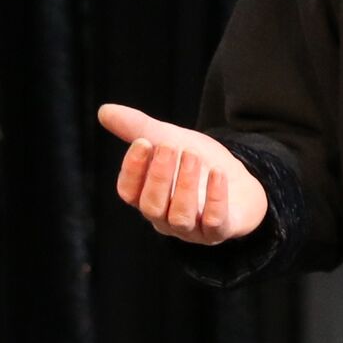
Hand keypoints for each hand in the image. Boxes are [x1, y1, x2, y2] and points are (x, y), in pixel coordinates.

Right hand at [98, 103, 268, 244]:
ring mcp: (192, 229)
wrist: (238, 182)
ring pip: (180, 217)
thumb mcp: (170, 140)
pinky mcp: (219, 232)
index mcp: (147, 197)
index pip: (128, 192)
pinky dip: (215, 198)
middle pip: (151, 206)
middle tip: (168, 146)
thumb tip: (104, 111)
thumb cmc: (196, 163)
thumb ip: (139, 128)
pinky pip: (214, 223)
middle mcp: (164, 218)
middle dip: (158, 176)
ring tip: (192, 155)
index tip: (143, 142)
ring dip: (184, 185)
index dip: (132, 169)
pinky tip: (218, 173)